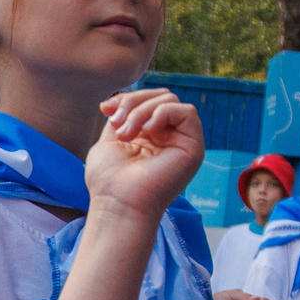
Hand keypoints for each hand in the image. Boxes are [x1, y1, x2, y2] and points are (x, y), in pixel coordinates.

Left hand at [85, 89, 203, 223]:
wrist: (118, 204)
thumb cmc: (109, 180)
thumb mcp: (110, 138)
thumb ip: (120, 115)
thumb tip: (118, 99)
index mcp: (150, 135)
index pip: (147, 99)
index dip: (128, 98)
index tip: (106, 109)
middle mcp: (168, 137)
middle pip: (160, 96)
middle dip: (134, 103)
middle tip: (117, 125)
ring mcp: (182, 142)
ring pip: (170, 100)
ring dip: (143, 111)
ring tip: (126, 135)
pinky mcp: (193, 148)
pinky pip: (187, 112)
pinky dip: (163, 113)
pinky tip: (147, 131)